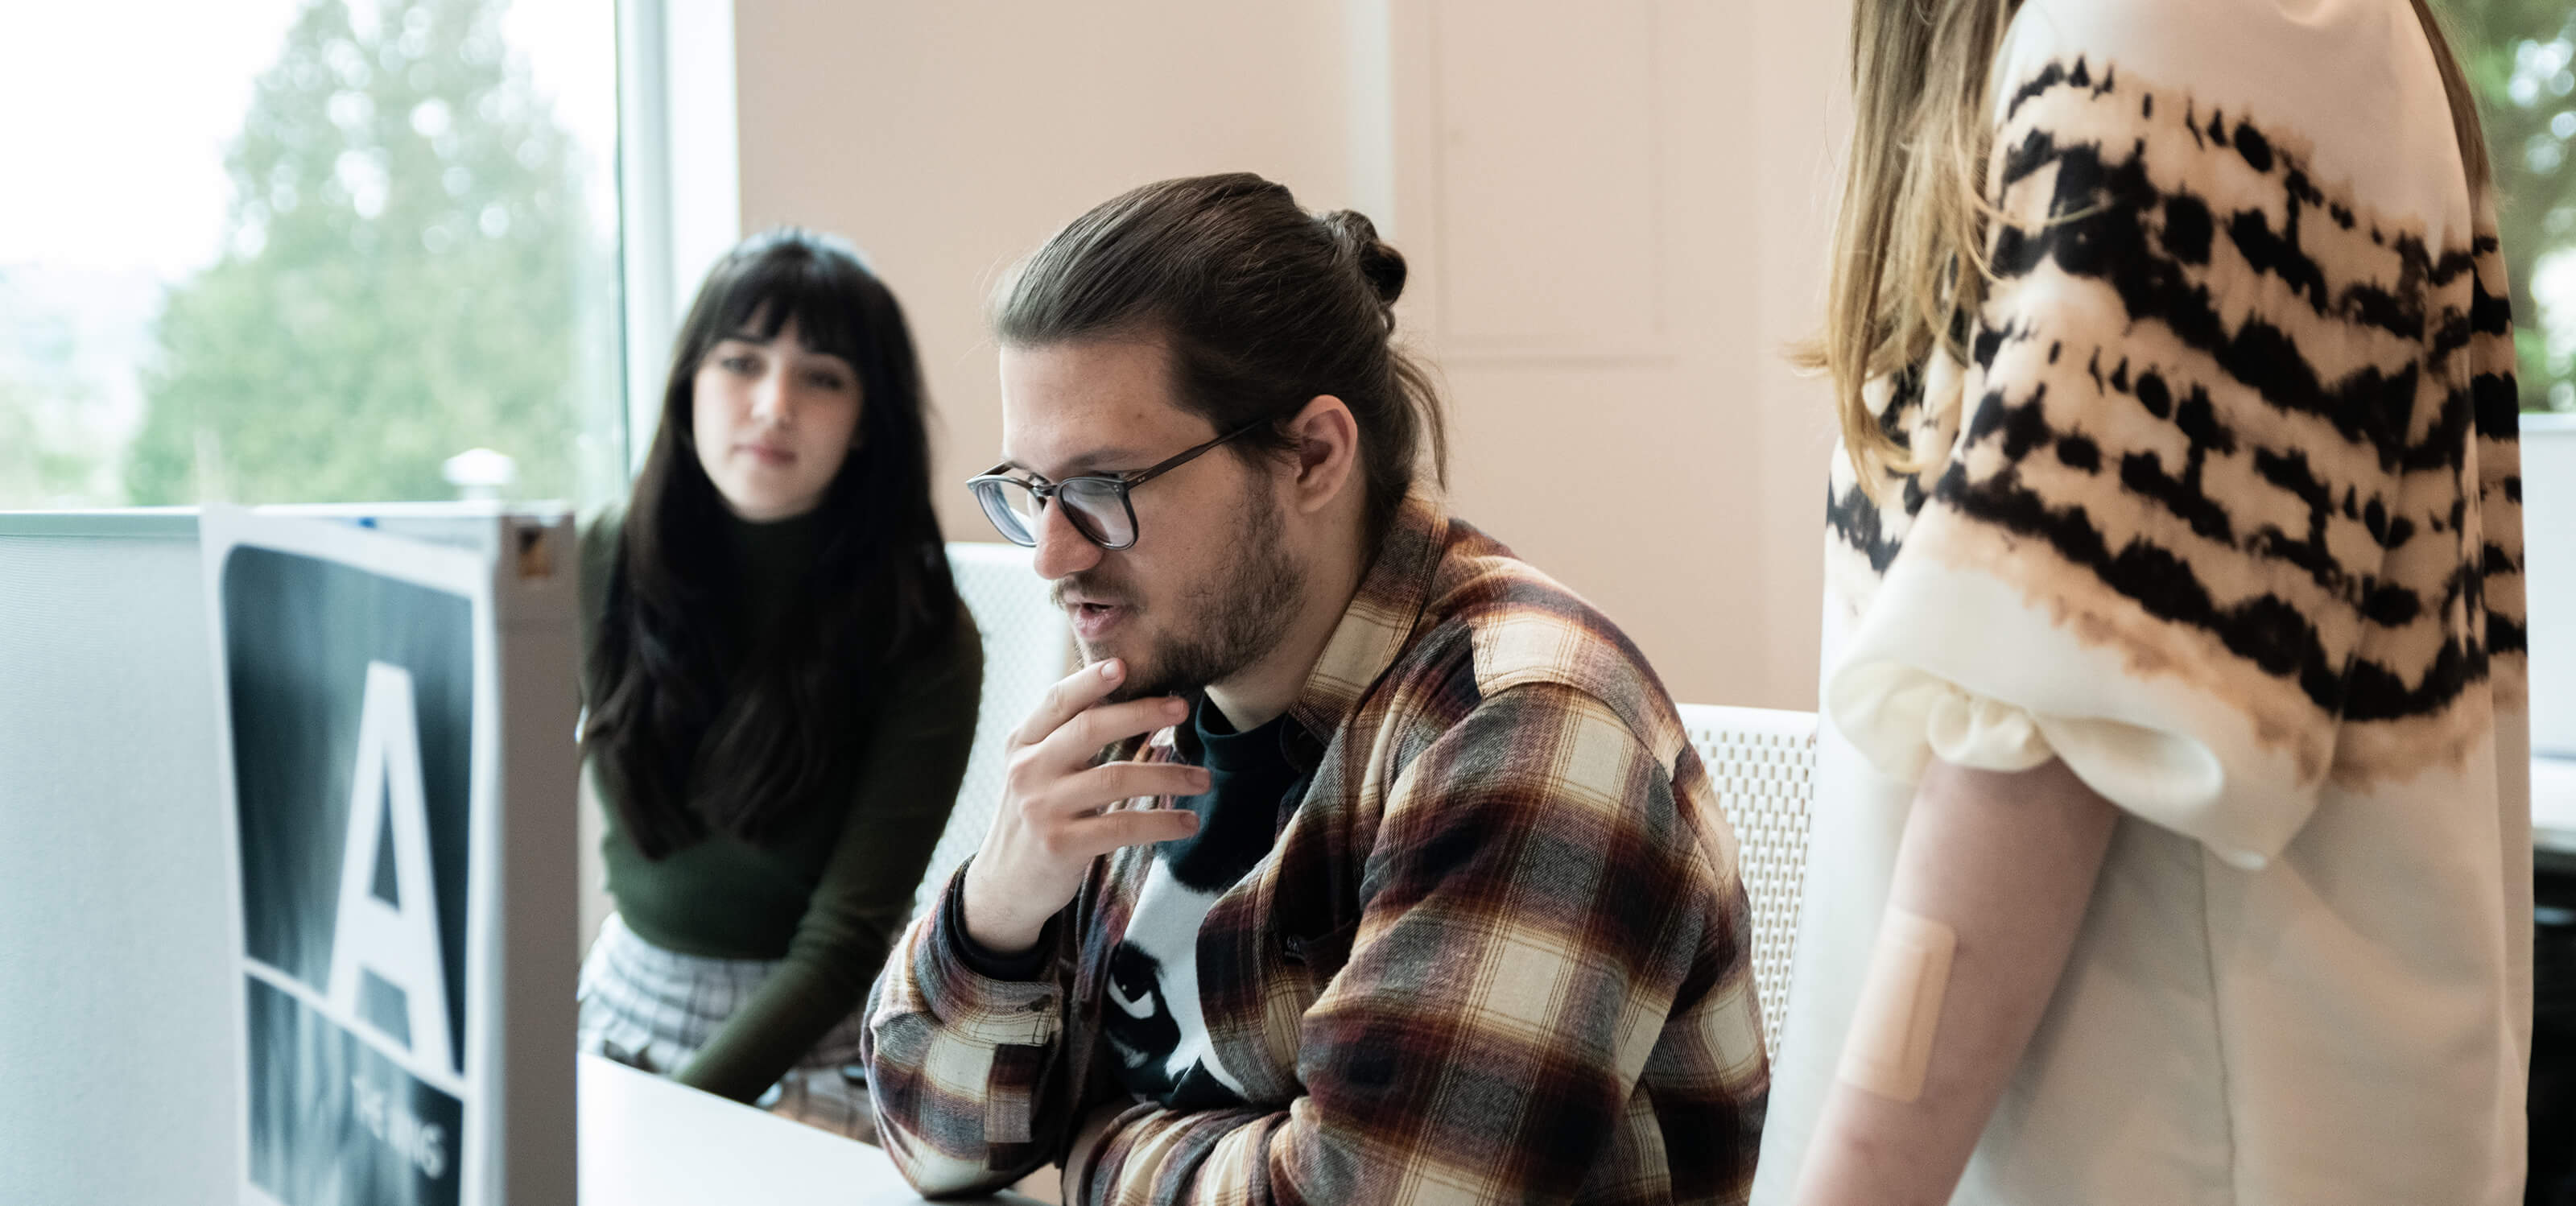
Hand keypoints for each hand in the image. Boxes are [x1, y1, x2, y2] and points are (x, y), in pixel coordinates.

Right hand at [960, 658, 1206, 955]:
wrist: (1004, 884)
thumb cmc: (1035, 817)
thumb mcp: (1036, 771)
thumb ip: (1065, 737)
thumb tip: (1121, 692)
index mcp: (1022, 743)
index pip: (1057, 700)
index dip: (1090, 680)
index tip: (1126, 665)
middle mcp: (1027, 770)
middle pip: (1090, 729)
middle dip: (1142, 713)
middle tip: (1182, 709)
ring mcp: (1042, 808)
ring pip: (1116, 778)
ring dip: (1169, 776)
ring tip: (1204, 779)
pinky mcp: (1060, 845)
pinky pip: (1123, 826)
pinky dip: (1163, 822)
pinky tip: (1189, 823)